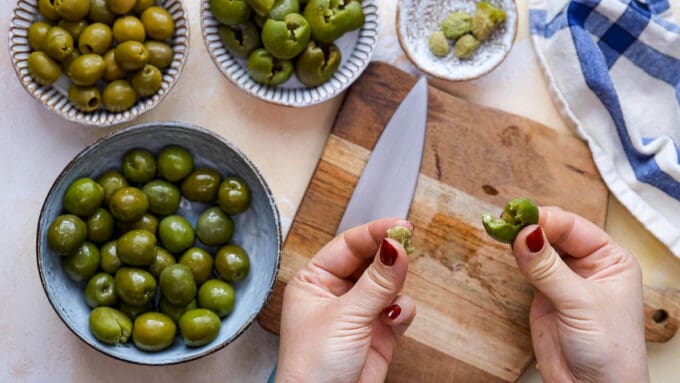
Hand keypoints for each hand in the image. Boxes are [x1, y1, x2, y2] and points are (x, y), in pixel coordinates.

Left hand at [276, 218, 415, 382]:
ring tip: (392, 297)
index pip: (348, 244)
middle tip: (408, 245)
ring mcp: (360, 311)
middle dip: (389, 257)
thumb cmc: (313, 365)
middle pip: (371, 259)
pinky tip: (394, 320)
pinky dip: (402, 311)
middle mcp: (337, 292)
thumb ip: (376, 282)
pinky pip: (401, 308)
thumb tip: (396, 247)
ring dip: (396, 287)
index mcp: (314, 280)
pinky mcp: (380, 331)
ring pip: (390, 282)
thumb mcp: (345, 316)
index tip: (400, 225)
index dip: (374, 232)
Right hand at [512, 206, 648, 381]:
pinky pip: (528, 266)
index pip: (574, 226)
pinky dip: (516, 256)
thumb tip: (526, 235)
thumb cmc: (609, 351)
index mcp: (611, 260)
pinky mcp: (544, 293)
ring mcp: (564, 279)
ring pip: (539, 247)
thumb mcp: (580, 303)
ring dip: (521, 239)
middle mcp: (588, 265)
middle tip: (507, 223)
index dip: (547, 220)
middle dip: (532, 227)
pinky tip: (508, 248)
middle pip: (555, 233)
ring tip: (503, 231)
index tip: (521, 220)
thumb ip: (549, 268)